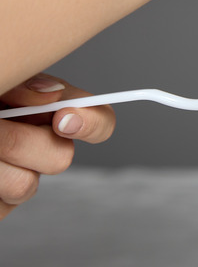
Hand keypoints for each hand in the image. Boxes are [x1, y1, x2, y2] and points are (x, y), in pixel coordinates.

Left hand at [0, 75, 115, 219]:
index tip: (62, 119)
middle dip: (18, 141)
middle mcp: (39, 144)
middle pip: (62, 155)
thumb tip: (54, 95)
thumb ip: (25, 85)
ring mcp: (19, 177)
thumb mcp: (1, 79)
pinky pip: (2, 207)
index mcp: (46, 111)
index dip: (92, 122)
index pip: (98, 119)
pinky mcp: (0, 206)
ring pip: (27, 186)